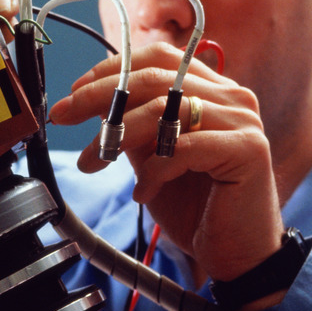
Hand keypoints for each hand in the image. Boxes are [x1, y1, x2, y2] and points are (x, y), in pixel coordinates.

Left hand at [49, 42, 283, 285]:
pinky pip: (182, 148)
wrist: (236, 253)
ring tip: (92, 162)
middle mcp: (231, 97)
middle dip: (99, 96)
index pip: (157, 58)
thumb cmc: (193, 206)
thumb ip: (131, 126)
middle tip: (63, 115)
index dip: (112, 70)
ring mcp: (242, 121)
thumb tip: (91, 105)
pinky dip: (153, 170)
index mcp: (211, 90)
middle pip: (155, 78)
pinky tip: (141, 193)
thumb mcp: (150, 157)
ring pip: (164, 110)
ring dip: (117, 136)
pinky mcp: (248, 150)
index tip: (74, 92)